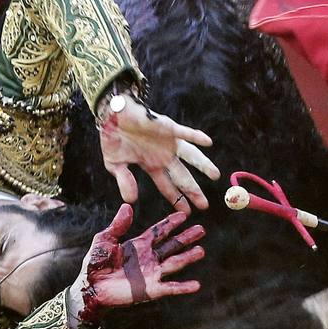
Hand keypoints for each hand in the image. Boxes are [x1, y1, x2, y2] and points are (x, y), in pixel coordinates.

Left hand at [74, 204, 205, 327]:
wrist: (91, 287)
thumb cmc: (95, 263)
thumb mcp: (105, 239)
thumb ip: (118, 225)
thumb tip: (127, 206)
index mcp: (139, 245)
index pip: (159, 231)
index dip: (171, 223)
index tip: (184, 214)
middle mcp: (149, 258)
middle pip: (172, 245)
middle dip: (186, 238)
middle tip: (201, 229)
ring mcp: (152, 274)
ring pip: (175, 263)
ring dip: (188, 257)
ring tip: (201, 250)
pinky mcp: (151, 290)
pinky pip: (170, 287)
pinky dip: (183, 287)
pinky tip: (196, 285)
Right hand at [98, 96, 219, 209]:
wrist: (112, 115)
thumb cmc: (113, 138)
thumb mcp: (115, 165)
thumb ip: (124, 181)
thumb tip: (130, 201)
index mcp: (152, 166)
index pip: (168, 186)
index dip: (177, 199)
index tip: (187, 212)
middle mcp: (164, 156)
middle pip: (183, 176)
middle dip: (193, 191)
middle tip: (204, 206)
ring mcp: (168, 142)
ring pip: (190, 156)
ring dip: (203, 165)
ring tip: (215, 175)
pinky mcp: (168, 127)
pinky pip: (184, 133)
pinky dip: (195, 136)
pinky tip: (208, 142)